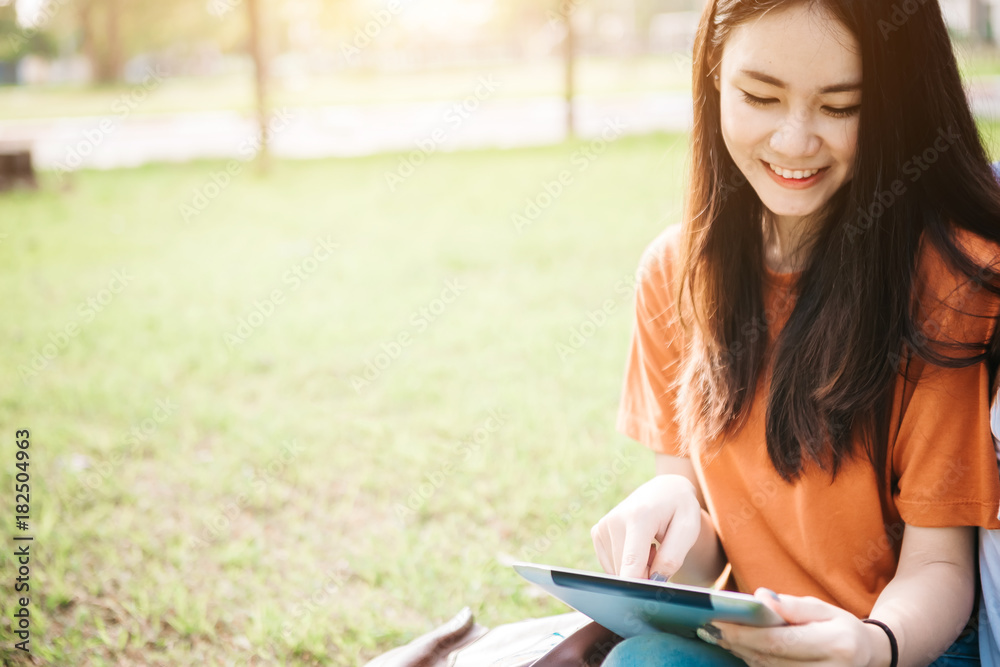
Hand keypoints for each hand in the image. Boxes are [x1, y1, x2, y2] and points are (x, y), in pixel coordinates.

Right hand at [590, 474, 702, 579]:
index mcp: (639, 517)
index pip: (631, 561)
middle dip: (644, 575)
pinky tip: (638, 547)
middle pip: (625, 570)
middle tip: (660, 555)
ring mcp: (603, 526)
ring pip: (617, 570)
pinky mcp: (597, 532)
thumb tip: (654, 582)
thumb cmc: (680, 510)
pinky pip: (611, 565)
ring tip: (651, 548)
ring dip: (636, 569)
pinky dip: (626, 564)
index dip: (637, 586)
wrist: (665, 490)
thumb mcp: (688, 530)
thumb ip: (672, 557)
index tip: (644, 601)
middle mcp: (614, 520)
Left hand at [700, 589, 890, 666]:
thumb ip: (793, 606)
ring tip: (721, 636)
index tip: (717, 621)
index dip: (745, 633)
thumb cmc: (841, 627)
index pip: (779, 641)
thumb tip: (761, 599)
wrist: (868, 656)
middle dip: (737, 644)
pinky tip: (741, 650)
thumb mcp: (823, 609)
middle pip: (770, 660)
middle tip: (710, 628)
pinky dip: (755, 663)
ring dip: (742, 655)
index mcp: (836, 644)